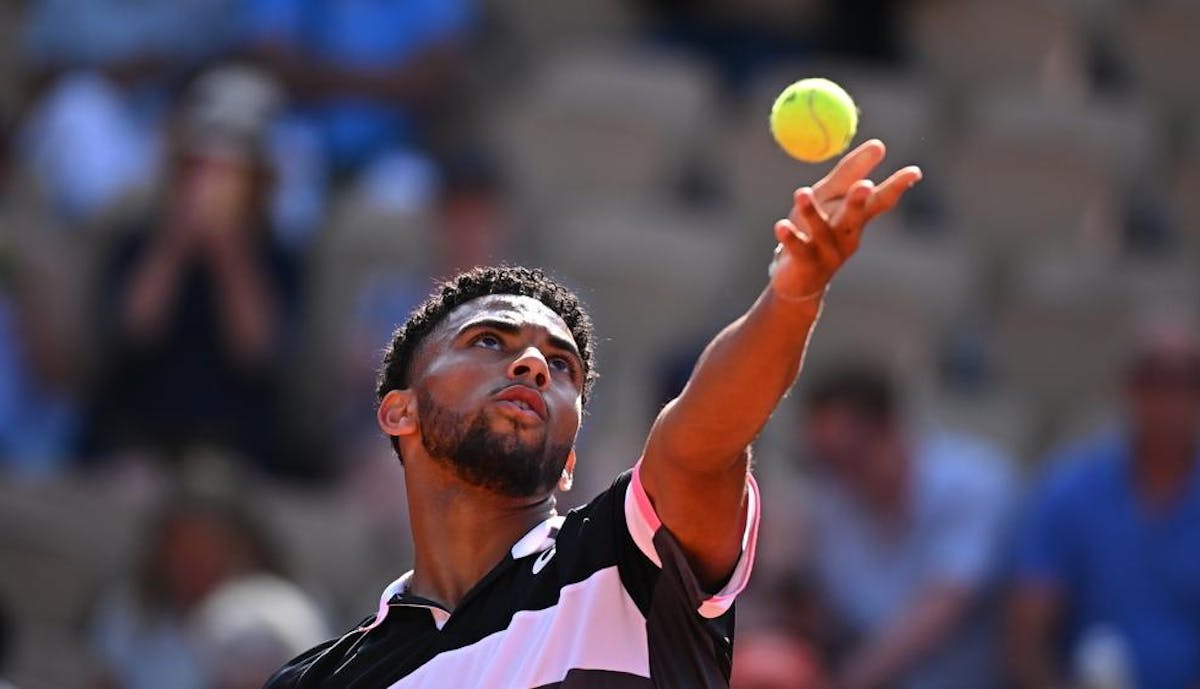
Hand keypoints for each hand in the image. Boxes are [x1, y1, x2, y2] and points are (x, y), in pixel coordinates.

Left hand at [769, 139, 921, 300]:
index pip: (880, 201)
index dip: (896, 187)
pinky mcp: (805, 264)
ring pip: (821, 229)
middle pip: (854, 217)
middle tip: (864, 186)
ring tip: (802, 193)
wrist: (797, 279)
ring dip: (811, 211)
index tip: (914, 172)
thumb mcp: (830, 198)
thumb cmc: (815, 230)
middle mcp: (847, 236)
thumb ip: (850, 172)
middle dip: (858, 202)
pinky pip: (798, 247)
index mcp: (856, 220)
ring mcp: (827, 253)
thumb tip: (880, 145)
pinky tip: (781, 226)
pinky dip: (790, 236)